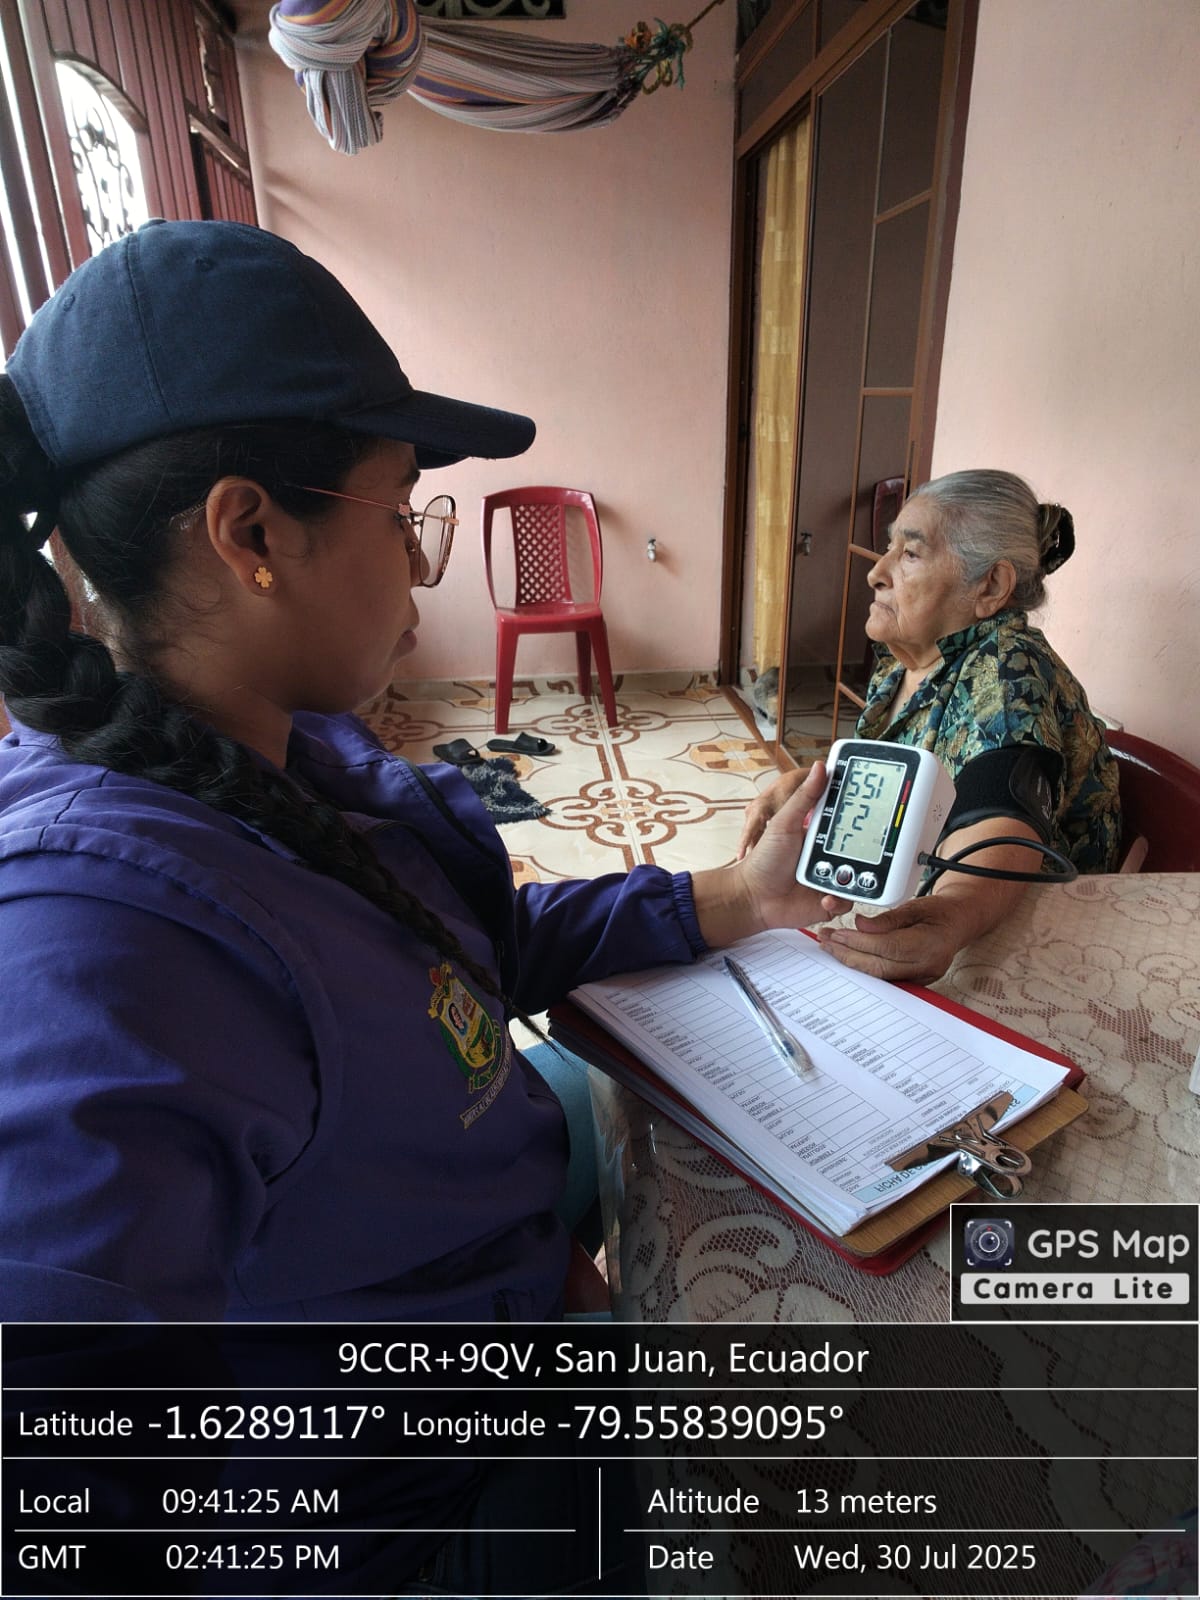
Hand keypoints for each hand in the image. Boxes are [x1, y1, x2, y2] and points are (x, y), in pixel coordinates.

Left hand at [692, 762, 849, 947]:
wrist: (754, 899)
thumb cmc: (764, 860)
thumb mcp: (785, 823)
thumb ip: (804, 797)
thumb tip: (820, 767)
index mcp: (820, 834)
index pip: (847, 821)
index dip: (862, 816)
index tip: (874, 808)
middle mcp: (829, 855)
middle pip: (859, 849)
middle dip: (863, 851)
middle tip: (862, 850)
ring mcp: (831, 879)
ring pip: (858, 876)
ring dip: (851, 878)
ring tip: (838, 877)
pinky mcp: (829, 901)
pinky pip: (847, 901)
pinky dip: (838, 901)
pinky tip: (825, 898)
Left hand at [815, 895, 967, 983]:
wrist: (959, 922)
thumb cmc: (940, 911)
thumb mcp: (916, 905)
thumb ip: (888, 918)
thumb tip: (860, 925)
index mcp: (931, 945)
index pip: (887, 947)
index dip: (859, 941)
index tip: (837, 933)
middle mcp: (927, 966)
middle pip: (879, 966)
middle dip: (848, 954)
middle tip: (826, 941)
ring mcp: (922, 977)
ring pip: (879, 975)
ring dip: (852, 962)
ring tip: (831, 948)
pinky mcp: (915, 981)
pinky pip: (884, 977)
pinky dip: (864, 967)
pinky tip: (847, 957)